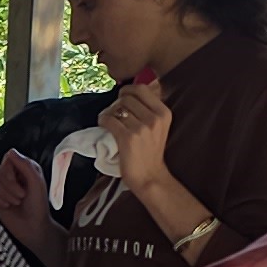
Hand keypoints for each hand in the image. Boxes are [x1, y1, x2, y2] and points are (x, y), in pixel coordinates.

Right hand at [0, 148, 56, 263]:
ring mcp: (3, 186)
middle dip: (9, 185)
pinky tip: (7, 207)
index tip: (18, 180)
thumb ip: (25, 165)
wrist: (32, 227)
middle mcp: (13, 174)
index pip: (8, 158)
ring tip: (16, 203)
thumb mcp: (36, 183)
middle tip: (21, 196)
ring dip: (4, 194)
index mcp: (24, 168)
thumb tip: (10, 151)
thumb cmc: (38, 205)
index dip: (9, 169)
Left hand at [100, 78, 176, 192]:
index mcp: (164, 113)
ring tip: (108, 120)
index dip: (128, 90)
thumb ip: (150, 109)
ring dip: (109, 112)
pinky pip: (109, 120)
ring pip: (117, 108)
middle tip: (114, 113)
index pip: (141, 89)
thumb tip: (131, 92)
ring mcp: (141, 128)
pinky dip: (102, 120)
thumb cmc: (151, 152)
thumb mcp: (159, 127)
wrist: (150, 177)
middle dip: (117, 103)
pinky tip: (103, 125)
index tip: (122, 97)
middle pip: (127, 98)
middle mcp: (154, 118)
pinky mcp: (127, 138)